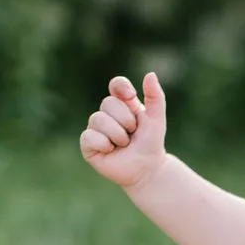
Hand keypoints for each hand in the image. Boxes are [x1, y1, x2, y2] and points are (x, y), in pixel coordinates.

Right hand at [79, 72, 166, 189]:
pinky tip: (111, 151)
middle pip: (108, 104)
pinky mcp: (88, 144)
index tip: (131, 97)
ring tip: (124, 144)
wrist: (147, 169)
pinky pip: (89, 136)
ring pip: (98, 119)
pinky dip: (104, 144)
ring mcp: (96, 128)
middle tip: (132, 134)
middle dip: (125, 121)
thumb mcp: (157, 120)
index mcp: (123, 104)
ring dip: (117, 135)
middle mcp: (107, 114)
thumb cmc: (151, 144)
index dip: (121, 87)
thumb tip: (150, 74)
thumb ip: (156, 98)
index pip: (116, 85)